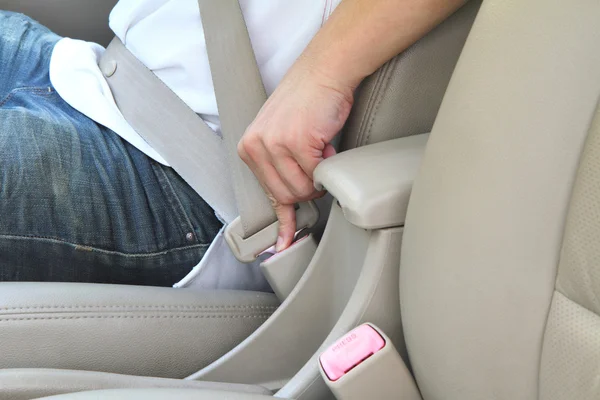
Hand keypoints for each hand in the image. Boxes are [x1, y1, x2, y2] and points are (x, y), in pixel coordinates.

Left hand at [238, 64, 353, 251]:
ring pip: (302, 189)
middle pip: (287, 196)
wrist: (325, 71)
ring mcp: (274, 144)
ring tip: (320, 150)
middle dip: (308, 188)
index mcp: (249, 147)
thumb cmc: (308, 101)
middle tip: (317, 165)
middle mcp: (256, 146)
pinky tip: (326, 143)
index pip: (268, 195)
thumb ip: (279, 166)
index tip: (283, 244)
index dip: (283, 220)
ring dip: (318, 177)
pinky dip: (327, 164)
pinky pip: (317, 174)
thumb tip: (289, 201)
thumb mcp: (281, 135)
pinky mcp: (296, 142)